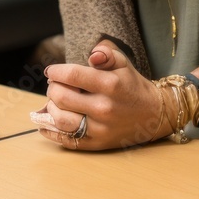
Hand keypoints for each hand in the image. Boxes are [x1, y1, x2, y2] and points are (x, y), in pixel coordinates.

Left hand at [39, 40, 169, 150]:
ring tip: (55, 101)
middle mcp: (103, 108)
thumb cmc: (132, 85)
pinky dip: (51, 133)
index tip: (51, 71)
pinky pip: (68, 141)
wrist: (153, 114)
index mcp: (110, 85)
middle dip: (52, 88)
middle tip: (54, 85)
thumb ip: (106, 54)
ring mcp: (100, 129)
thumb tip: (92, 55)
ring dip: (51, 108)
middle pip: (62, 98)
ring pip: (61, 120)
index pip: (72, 76)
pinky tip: (44, 124)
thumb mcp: (123, 63)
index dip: (56, 71)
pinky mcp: (97, 144)